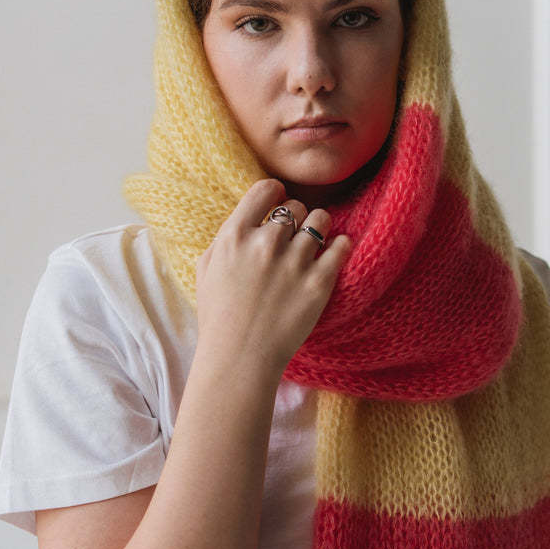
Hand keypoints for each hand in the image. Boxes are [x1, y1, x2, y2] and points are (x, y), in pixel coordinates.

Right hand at [195, 178, 352, 372]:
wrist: (239, 358)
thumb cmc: (219, 318)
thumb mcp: (207, 270)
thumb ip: (226, 239)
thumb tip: (247, 219)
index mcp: (235, 236)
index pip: (265, 190)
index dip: (276, 193)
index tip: (281, 202)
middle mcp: (266, 243)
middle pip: (295, 206)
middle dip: (298, 217)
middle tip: (297, 234)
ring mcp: (294, 262)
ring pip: (321, 220)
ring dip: (320, 228)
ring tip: (318, 241)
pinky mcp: (319, 283)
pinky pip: (341, 247)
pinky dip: (342, 245)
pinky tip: (337, 251)